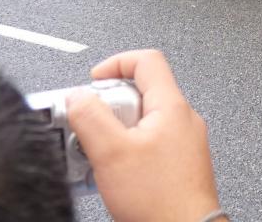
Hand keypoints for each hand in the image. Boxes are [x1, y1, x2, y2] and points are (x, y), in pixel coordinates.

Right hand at [67, 50, 219, 221]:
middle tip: (90, 129)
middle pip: (140, 93)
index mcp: (172, 106)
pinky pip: (150, 145)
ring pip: (143, 123)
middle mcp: (184, 119)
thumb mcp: (111, 153)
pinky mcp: (180, 163)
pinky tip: (115, 174)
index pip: (147, 60)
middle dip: (109, 108)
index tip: (93, 80)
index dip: (116, 62)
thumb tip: (77, 96)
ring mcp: (185, 142)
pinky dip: (128, 152)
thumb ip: (91, 118)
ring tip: (100, 157)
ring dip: (116, 135)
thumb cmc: (160, 199)